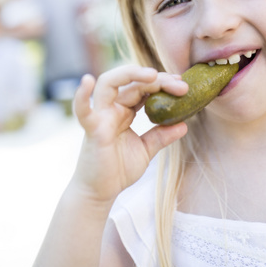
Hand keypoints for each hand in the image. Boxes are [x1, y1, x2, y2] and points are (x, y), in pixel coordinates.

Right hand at [71, 65, 188, 203]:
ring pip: (108, 83)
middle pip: (131, 82)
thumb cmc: (118, 170)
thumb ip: (161, 136)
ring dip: (129, 74)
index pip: (143, 87)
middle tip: (180, 85)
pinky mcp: (92, 130)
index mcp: (124, 111)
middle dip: (156, 79)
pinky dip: (81, 96)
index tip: (183, 86)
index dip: (162, 83)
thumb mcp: (146, 150)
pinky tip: (86, 81)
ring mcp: (100, 116)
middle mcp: (111, 109)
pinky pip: (83, 110)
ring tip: (152, 75)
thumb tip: (184, 125)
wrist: (100, 192)